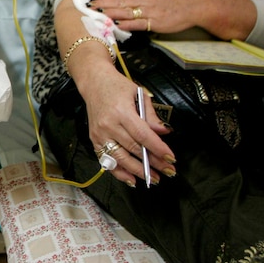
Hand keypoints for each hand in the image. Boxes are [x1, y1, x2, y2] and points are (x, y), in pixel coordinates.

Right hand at [78, 67, 176, 186]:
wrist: (93, 83)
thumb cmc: (117, 86)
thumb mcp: (138, 93)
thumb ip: (150, 115)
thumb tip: (164, 132)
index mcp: (121, 112)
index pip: (143, 135)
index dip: (157, 148)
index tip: (170, 158)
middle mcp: (108, 125)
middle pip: (133, 148)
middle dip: (152, 162)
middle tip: (168, 171)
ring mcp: (100, 134)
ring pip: (120, 158)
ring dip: (138, 171)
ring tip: (153, 179)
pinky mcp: (94, 140)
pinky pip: (107, 160)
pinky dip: (119, 172)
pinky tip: (131, 179)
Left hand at [88, 0, 198, 33]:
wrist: (194, 5)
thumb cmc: (173, 3)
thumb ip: (139, 1)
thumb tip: (124, 5)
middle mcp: (143, 0)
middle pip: (119, 1)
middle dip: (102, 3)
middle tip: (87, 4)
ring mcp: (149, 11)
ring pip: (126, 10)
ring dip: (110, 11)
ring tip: (96, 13)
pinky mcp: (155, 21)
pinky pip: (138, 23)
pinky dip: (127, 23)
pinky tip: (116, 25)